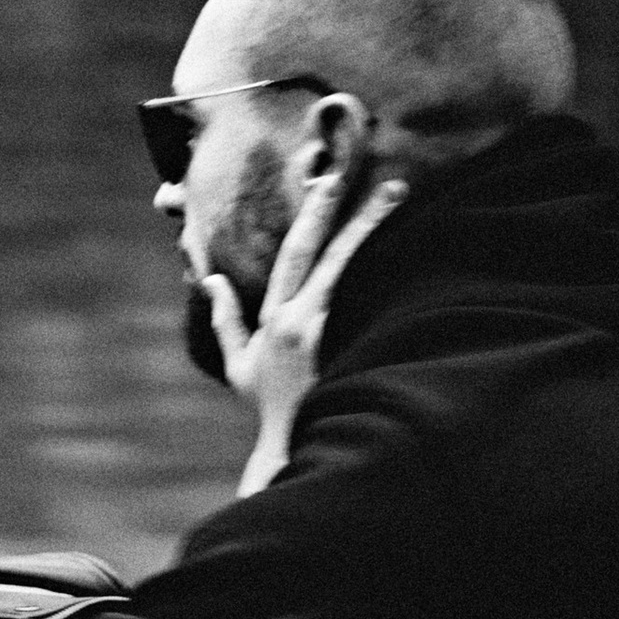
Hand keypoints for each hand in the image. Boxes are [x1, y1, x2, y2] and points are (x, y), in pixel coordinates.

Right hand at [210, 165, 407, 497]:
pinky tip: (407, 247)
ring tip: (397, 194)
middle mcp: (296, 317)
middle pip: (319, 249)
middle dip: (339, 207)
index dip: (311, 214)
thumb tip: (211, 280)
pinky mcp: (338, 348)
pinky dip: (383, 272)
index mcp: (273, 317)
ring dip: (370, 228)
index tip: (327, 181)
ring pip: (346, 267)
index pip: (293, 252)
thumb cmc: (267, 407)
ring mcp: (319, 332)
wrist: (288, 446)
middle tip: (364, 172)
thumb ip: (225, 319)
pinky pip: (363, 301)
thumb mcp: (237, 364)